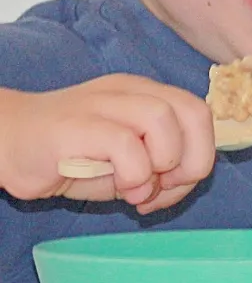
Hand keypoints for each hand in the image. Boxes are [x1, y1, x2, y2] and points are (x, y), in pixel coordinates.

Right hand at [0, 75, 215, 213]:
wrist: (5, 144)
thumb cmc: (68, 157)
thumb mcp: (124, 164)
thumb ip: (156, 170)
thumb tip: (181, 184)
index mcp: (145, 94)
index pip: (199, 112)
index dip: (201, 153)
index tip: (178, 185)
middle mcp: (129, 92)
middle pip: (192, 112)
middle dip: (193, 158)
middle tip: (167, 186)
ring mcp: (102, 104)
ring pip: (162, 119)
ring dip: (163, 163)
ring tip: (139, 188)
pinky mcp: (77, 125)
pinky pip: (125, 144)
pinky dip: (135, 174)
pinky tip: (123, 190)